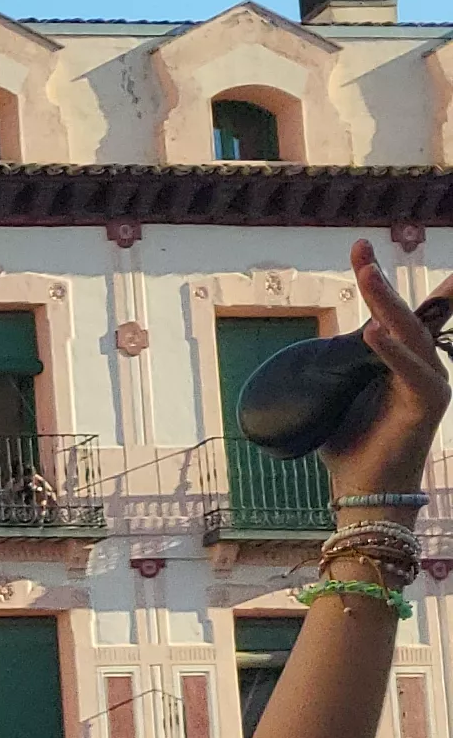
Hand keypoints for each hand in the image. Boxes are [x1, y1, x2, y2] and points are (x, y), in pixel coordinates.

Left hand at [317, 239, 452, 505]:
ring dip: (387, 303)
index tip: (357, 246)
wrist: (361, 491)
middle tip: (360, 251)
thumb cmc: (349, 446)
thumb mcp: (334, 396)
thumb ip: (332, 368)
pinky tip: (372, 331)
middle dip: (380, 282)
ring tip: (367, 275)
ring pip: (410, 333)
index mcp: (401, 359)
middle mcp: (423, 364)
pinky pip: (411, 370)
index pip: (392, 311)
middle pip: (404, 313)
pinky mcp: (428, 404)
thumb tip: (308, 348)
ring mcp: (430, 382)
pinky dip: (392, 350)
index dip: (376, 280)